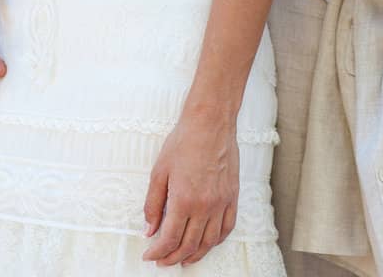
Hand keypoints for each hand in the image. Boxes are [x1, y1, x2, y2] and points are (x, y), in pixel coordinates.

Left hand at [142, 107, 239, 265]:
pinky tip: (207, 243)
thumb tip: (149, 230)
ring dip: (195, 255)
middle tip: (162, 260)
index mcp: (183, 200)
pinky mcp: (232, 196)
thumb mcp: (159, 171)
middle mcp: (204, 206)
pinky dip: (216, 241)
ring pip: (209, 242)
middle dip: (173, 257)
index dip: (157, 252)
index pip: (169, 239)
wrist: (210, 122)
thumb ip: (153, 204)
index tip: (149, 255)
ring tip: (183, 259)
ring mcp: (221, 203)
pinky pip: (227, 228)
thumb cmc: (184, 141)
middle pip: (188, 245)